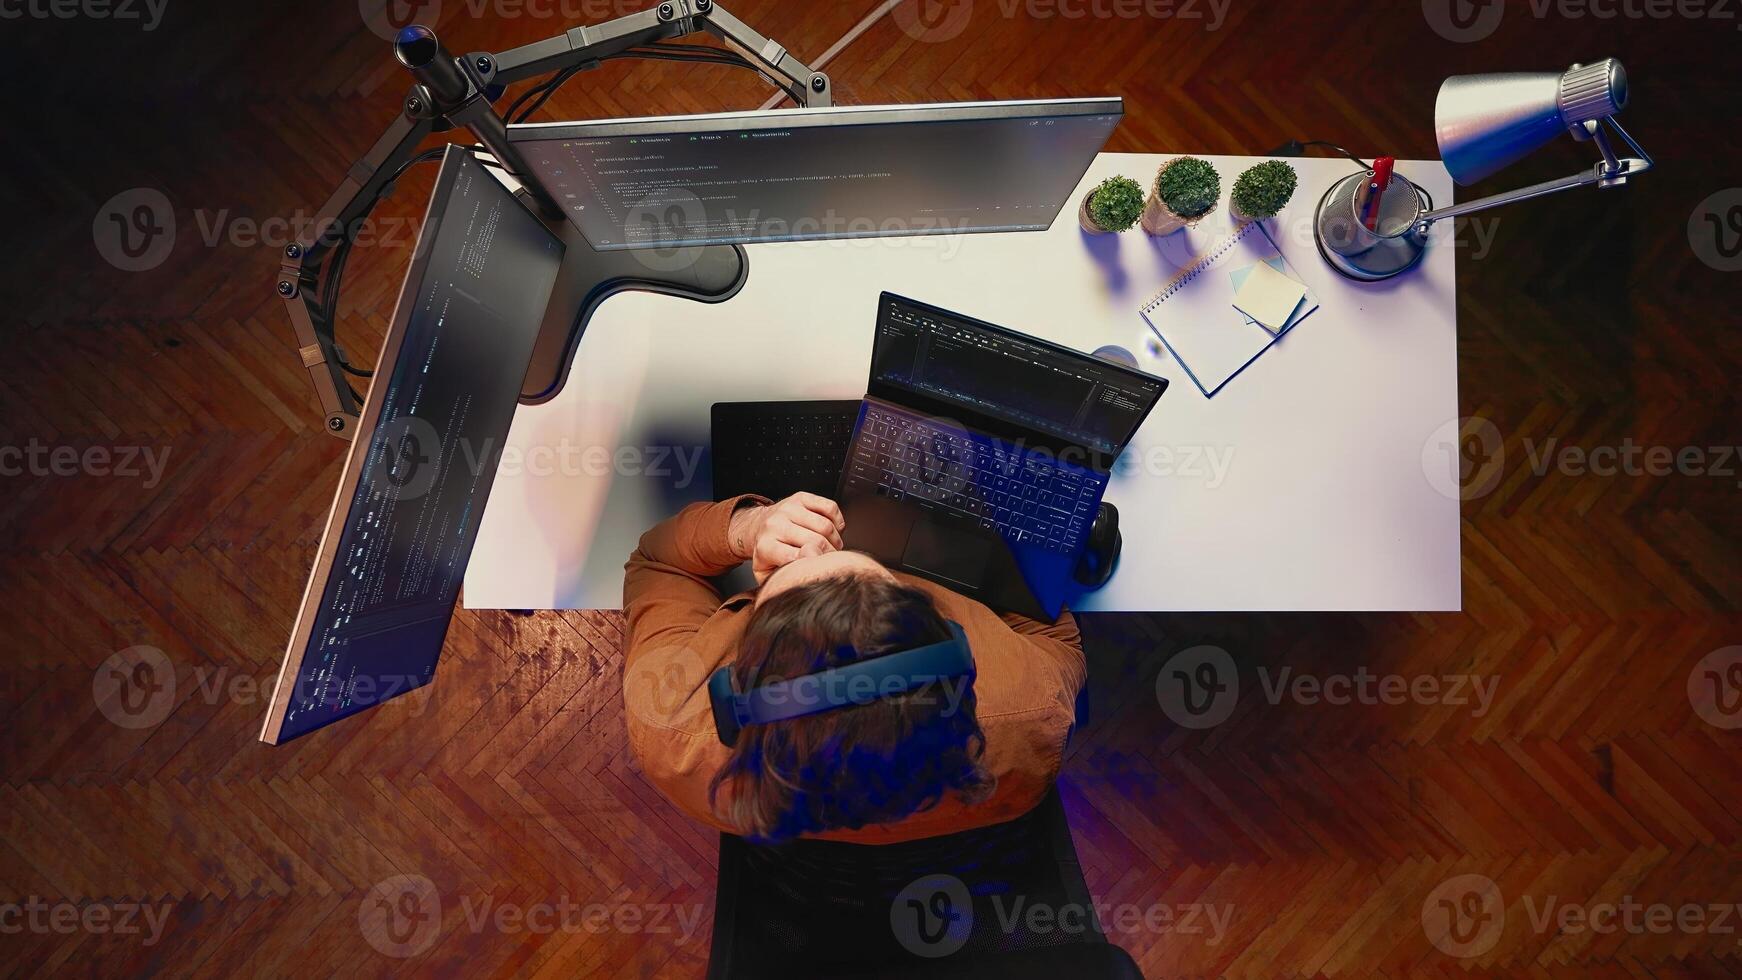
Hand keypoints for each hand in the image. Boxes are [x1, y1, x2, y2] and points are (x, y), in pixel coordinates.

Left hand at [729, 493, 845, 583]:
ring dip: (835, 540)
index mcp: (766, 546)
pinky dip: (837, 522)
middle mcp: (775, 524)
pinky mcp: (801, 498)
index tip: (822, 568)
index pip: (796, 556)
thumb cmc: (768, 554)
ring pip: (825, 525)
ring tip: (831, 547)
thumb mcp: (767, 574)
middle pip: (816, 541)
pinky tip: (833, 531)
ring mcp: (788, 508)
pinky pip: (830, 507)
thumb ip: (782, 579)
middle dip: (829, 554)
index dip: (815, 563)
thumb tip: (801, 580)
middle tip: (830, 561)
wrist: (758, 527)